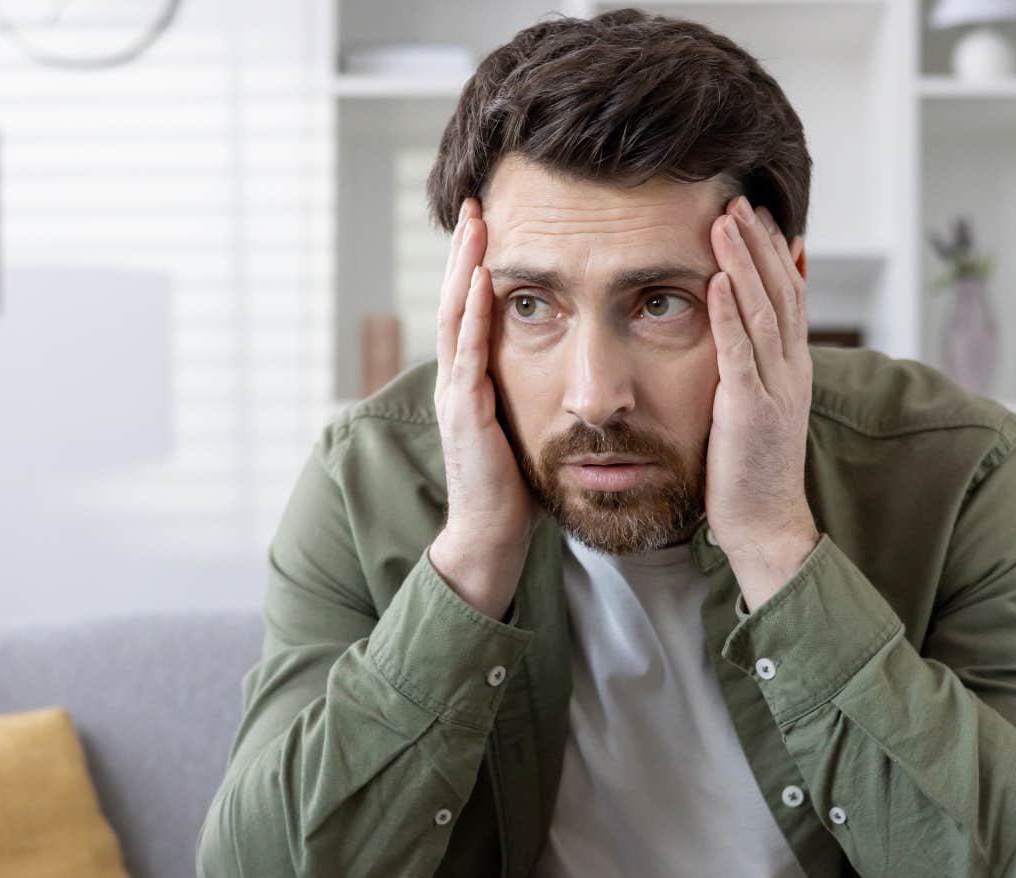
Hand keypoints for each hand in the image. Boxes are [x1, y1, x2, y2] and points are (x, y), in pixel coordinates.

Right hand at [430, 198, 537, 617]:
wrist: (491, 535)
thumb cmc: (514, 487)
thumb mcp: (524, 425)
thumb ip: (529, 391)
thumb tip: (559, 362)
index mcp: (470, 381)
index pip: (470, 310)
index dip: (476, 265)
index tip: (490, 222)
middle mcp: (455, 380)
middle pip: (455, 301)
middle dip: (465, 251)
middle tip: (476, 204)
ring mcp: (455, 395)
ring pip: (455, 319)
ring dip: (465, 270)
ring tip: (475, 227)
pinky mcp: (465, 415)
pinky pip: (468, 356)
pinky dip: (473, 317)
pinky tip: (482, 286)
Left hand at [705, 195, 821, 609]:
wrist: (765, 523)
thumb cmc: (750, 469)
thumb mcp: (755, 404)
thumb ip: (751, 365)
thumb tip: (738, 332)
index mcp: (793, 367)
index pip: (789, 294)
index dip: (774, 251)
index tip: (757, 212)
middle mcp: (791, 370)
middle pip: (781, 290)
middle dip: (759, 242)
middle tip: (737, 198)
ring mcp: (774, 388)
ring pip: (764, 310)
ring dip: (744, 262)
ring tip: (726, 220)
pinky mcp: (750, 410)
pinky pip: (741, 352)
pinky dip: (730, 313)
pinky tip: (718, 280)